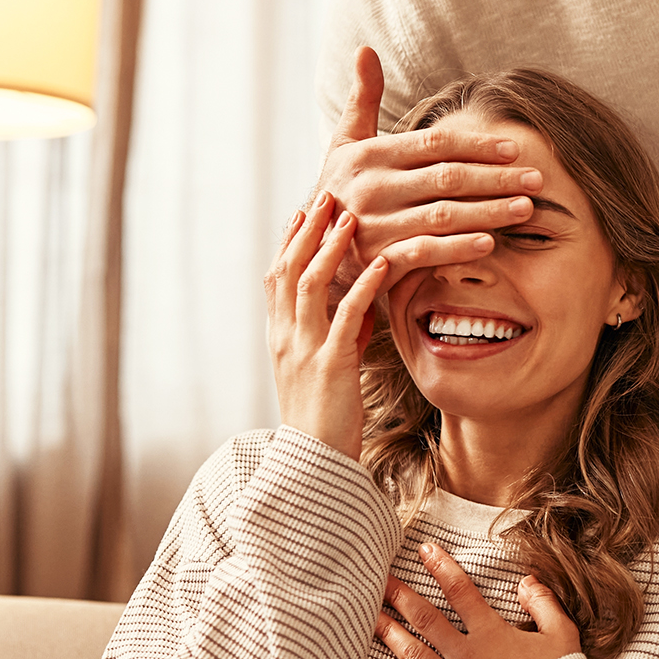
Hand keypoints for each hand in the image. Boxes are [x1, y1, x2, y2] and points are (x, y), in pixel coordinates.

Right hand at [266, 194, 393, 457]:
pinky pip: (345, 317)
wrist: (314, 463)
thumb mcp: (327, 367)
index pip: (277, 278)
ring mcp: (304, 350)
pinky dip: (363, 285)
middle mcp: (286, 337)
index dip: (289, 241)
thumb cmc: (324, 416)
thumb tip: (362, 304)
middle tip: (325, 195)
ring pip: (310, 285)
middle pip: (288, 270)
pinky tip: (380, 262)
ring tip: (348, 216)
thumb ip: (341, 333)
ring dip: (330, 247)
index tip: (304, 209)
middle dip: (306, 230)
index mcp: (280, 337)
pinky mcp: (330, 365)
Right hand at [318, 48, 544, 295]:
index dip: (477, 145)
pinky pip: (424, 253)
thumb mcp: (346, 141)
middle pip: (447, 179)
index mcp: (370, 155)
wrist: (315, 248)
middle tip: (537, 179)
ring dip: (489, 213)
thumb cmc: (342, 188)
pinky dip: (457, 249)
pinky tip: (490, 244)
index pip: (434, 144)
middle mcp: (373, 188)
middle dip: (497, 178)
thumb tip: (364, 49)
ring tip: (526, 209)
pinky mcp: (378, 260)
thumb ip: (363, 97)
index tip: (514, 148)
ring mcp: (375, 226)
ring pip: (443, 216)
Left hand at [366, 543, 581, 658]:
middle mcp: (466, 655)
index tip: (424, 549)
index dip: (441, 568)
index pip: (461, 592)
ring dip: (389, 633)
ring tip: (371, 617)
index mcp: (492, 634)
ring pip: (412, 654)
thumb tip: (527, 580)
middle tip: (378, 580)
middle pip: (426, 619)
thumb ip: (544, 604)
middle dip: (400, 596)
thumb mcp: (562, 636)